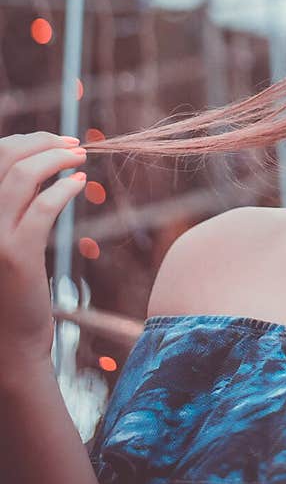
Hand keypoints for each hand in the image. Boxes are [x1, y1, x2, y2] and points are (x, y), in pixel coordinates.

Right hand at [0, 131, 87, 376]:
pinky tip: (78, 185)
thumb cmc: (8, 287)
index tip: (54, 141)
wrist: (8, 342)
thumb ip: (13, 202)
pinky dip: (63, 188)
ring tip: (80, 159)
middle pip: (3, 157)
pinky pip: (42, 207)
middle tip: (74, 145)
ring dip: (56, 158)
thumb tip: (37, 161)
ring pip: (22, 175)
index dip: (24, 141)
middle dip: (42, 143)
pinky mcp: (15, 256)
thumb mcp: (5, 236)